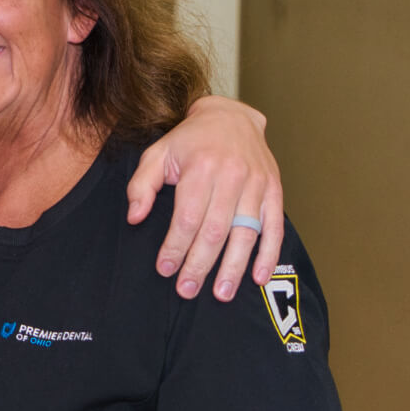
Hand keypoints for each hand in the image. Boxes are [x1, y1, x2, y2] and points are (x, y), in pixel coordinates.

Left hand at [126, 95, 283, 301]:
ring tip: (221, 293)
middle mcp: (231, 176)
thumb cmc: (189, 141)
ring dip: (233, 267)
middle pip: (215, 230)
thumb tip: (135, 217)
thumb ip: (141, 185)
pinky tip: (258, 277)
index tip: (166, 268)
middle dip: (200, 264)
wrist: (232, 117)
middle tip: (187, 289)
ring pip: (245, 234)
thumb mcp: (157, 154)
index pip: (187, 217)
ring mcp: (256, 184)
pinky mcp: (274, 190)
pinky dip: (268, 254)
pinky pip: (274, 227)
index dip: (176, 247)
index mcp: (200, 168)